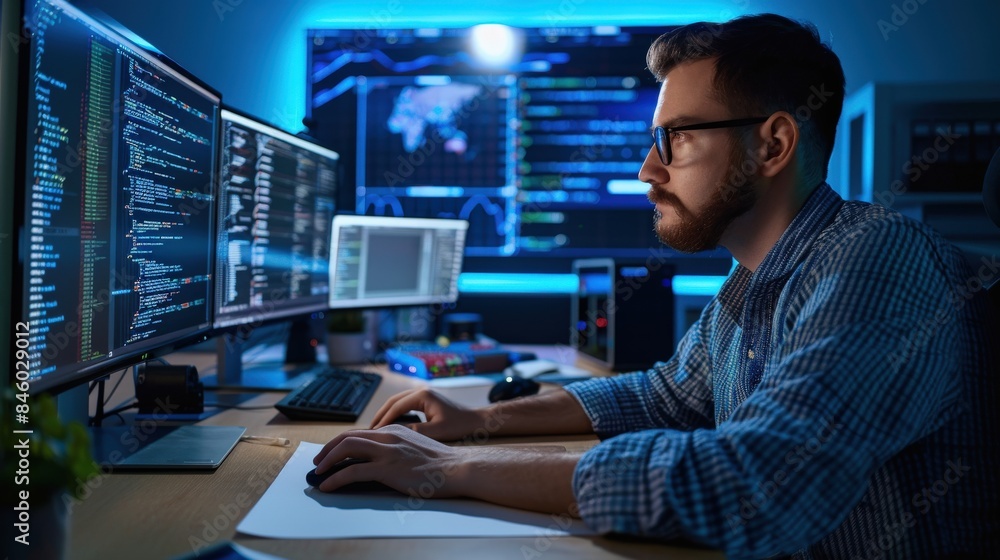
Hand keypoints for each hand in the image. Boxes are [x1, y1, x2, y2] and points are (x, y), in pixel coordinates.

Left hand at [311, 424, 467, 496]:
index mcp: (394, 430)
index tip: (332, 453)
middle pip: (347, 437)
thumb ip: (398, 447)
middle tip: (319, 461)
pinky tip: (328, 486)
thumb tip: (382, 459)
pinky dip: (335, 478)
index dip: (341, 443)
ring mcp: (386, 451)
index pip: (360, 433)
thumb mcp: (416, 447)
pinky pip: (352, 471)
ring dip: (327, 461)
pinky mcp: (387, 468)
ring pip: (346, 449)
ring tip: (318, 473)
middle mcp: (388, 436)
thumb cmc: (441, 463)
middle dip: (328, 449)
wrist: (457, 468)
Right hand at [370, 388, 484, 440]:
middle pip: (393, 402)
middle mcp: (421, 391)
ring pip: (397, 402)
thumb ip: (416, 431)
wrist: (477, 420)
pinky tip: (390, 426)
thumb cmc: (460, 425)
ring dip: (386, 414)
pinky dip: (395, 414)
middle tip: (368, 431)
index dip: (383, 421)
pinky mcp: (425, 400)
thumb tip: (395, 433)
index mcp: (423, 395)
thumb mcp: (437, 431)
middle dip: (380, 416)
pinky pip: (404, 405)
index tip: (373, 434)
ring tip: (375, 429)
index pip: (396, 407)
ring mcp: (423, 394)